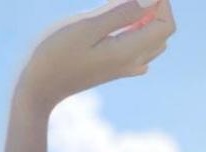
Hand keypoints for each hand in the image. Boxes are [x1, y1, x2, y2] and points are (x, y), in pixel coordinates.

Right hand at [17, 0, 175, 112]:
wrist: (39, 89)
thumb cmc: (56, 55)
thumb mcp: (87, 28)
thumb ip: (121, 13)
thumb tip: (150, 1)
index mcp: (128, 52)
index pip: (166, 24)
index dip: (161, 1)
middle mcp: (131, 63)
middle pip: (163, 32)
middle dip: (155, 8)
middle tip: (126, 0)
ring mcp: (122, 69)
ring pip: (154, 42)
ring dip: (147, 20)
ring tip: (123, 9)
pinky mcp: (112, 69)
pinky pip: (140, 52)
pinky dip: (138, 33)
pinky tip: (120, 26)